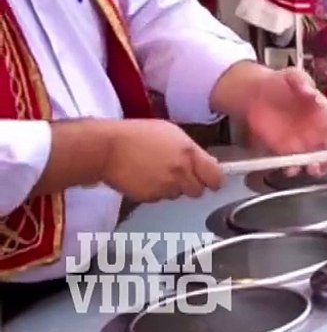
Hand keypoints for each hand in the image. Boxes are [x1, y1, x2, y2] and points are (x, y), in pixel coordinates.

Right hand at [102, 120, 221, 200]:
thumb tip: (205, 163)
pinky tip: (145, 178)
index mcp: (189, 153)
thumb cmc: (138, 135)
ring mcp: (165, 187)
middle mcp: (180, 172)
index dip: (214, 180)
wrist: (107, 148)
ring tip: (157, 172)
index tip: (212, 181)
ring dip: (172, 187)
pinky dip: (155, 191)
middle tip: (180, 175)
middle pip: (198, 191)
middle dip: (191, 185)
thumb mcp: (171, 133)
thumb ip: (191, 150)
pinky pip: (159, 198)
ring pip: (178, 195)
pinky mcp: (150, 197)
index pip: (215, 176)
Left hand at [236, 67, 326, 175]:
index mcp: (325, 114)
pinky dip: (293, 169)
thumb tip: (310, 91)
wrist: (254, 92)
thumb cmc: (279, 82)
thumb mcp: (293, 75)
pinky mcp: (283, 149)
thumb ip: (302, 82)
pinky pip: (292, 163)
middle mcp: (317, 131)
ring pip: (315, 161)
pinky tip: (291, 169)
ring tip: (313, 168)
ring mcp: (301, 142)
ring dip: (317, 167)